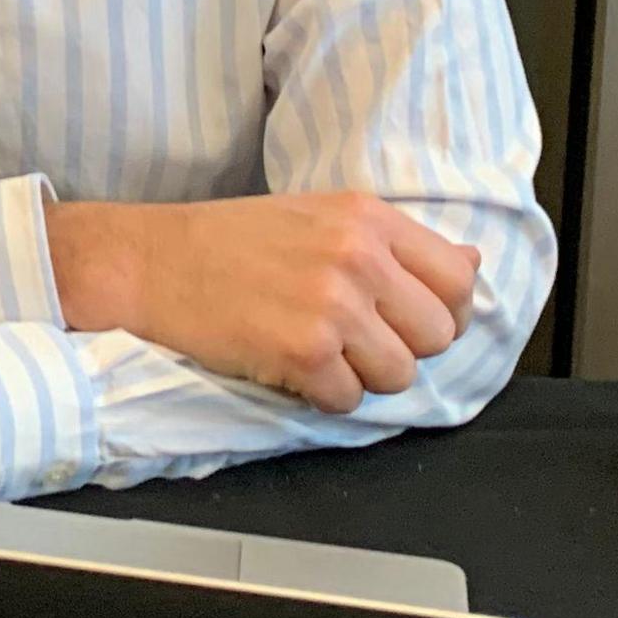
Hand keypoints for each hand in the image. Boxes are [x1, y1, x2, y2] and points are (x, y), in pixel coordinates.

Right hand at [50, 194, 480, 413]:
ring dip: (360, 376)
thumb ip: (393, 243)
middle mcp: (358, 257)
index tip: (407, 319)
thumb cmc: (224, 242)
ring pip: (399, 375)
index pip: (458, 278)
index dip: (440, 310)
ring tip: (314, 352)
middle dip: (400, 348)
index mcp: (367, 217)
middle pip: (436, 335)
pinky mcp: (303, 352)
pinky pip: (349, 401)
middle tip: (351, 340)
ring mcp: (333, 306)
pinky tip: (286, 366)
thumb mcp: (319, 217)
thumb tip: (471, 264)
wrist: (147, 263)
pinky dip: (321, 396)